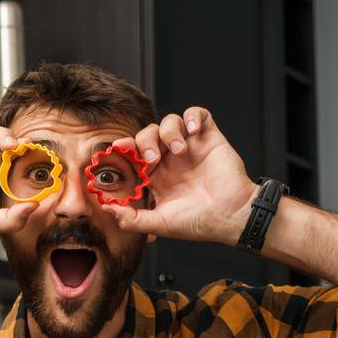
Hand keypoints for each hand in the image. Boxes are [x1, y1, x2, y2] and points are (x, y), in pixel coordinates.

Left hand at [102, 107, 260, 245]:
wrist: (230, 216)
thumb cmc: (197, 222)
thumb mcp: (159, 223)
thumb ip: (132, 219)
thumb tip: (107, 208)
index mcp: (156, 176)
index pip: (133, 154)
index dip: (124, 149)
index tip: (117, 150)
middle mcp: (171, 159)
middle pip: (147, 134)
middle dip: (144, 142)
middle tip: (152, 160)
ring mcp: (190, 147)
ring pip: (169, 121)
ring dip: (169, 131)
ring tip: (179, 150)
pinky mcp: (209, 138)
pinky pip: (198, 114)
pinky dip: (193, 116)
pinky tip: (194, 131)